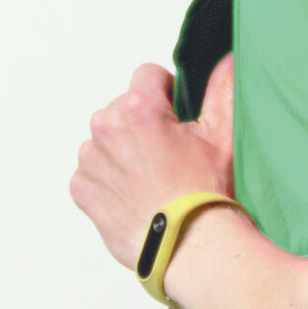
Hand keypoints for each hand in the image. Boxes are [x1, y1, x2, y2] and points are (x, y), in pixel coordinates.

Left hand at [70, 56, 235, 268]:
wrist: (188, 248)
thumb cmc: (207, 195)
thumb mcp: (223, 135)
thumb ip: (222, 89)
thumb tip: (226, 60)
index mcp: (137, 108)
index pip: (147, 76)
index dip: (167, 93)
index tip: (178, 119)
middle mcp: (105, 128)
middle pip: (123, 108)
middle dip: (143, 124)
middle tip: (169, 155)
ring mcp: (90, 160)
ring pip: (106, 139)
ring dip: (124, 150)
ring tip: (152, 178)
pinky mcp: (82, 188)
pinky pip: (93, 171)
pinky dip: (110, 178)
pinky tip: (135, 194)